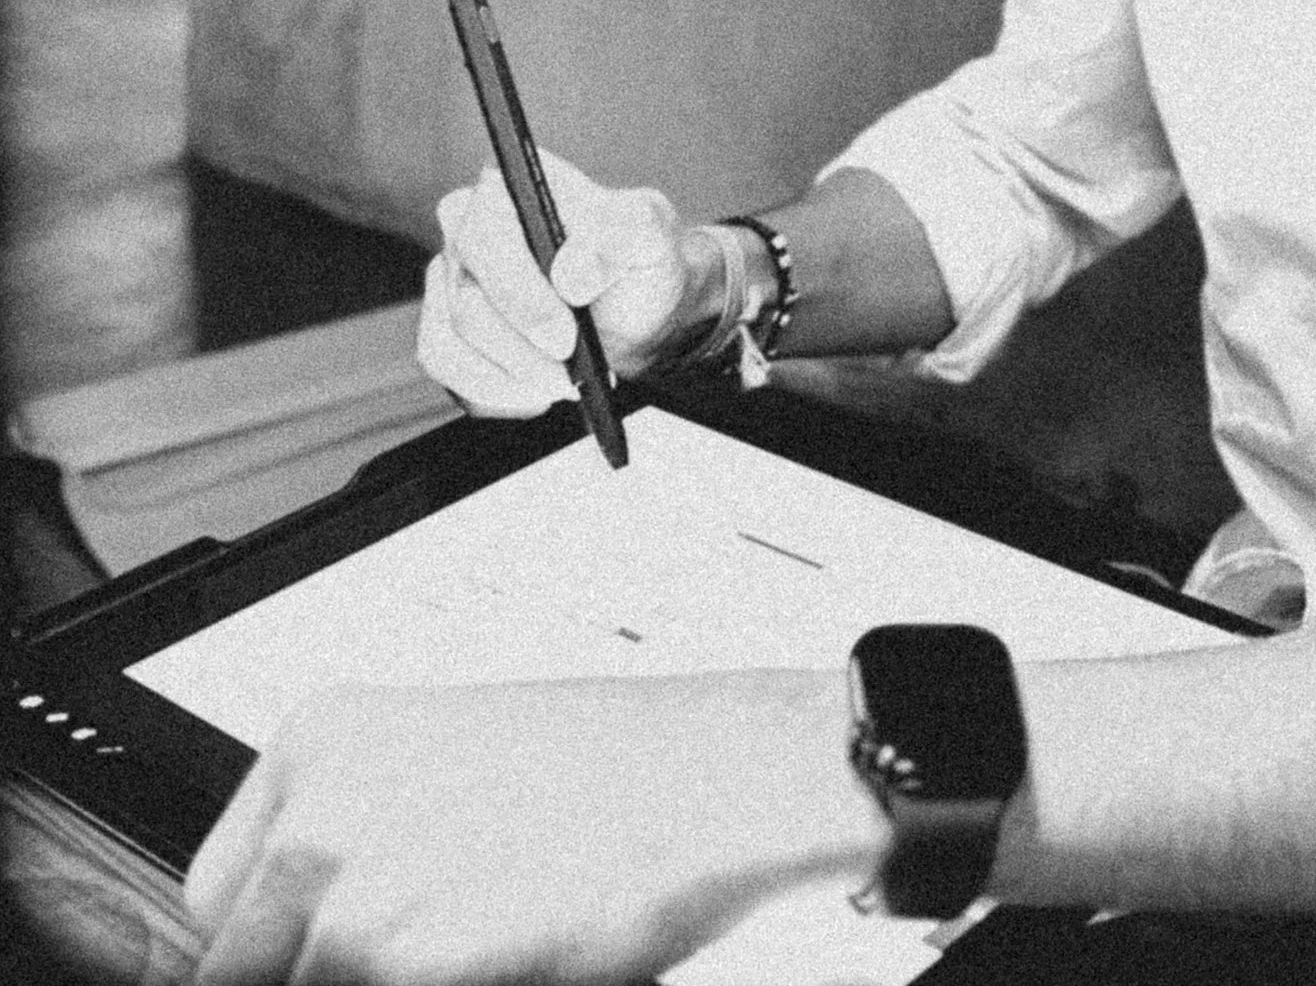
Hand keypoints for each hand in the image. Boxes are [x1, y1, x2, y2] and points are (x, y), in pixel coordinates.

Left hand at [185, 671, 881, 982]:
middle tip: (410, 953)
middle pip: (242, 965)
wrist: (716, 780)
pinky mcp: (400, 968)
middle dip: (311, 972)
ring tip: (476, 941)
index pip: (215, 896)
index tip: (294, 960)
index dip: (263, 947)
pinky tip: (498, 956)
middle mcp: (318, 811)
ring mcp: (351, 898)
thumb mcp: (453, 763)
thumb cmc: (617, 766)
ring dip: (380, 982)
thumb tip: (306, 924)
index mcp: (322, 738)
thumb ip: (361, 833)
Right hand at [419, 152, 717, 414]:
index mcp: (507, 187)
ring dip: (511, 377)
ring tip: (563, 382)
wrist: (638, 308)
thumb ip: (620, 237)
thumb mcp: (649, 235)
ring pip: (451, 344)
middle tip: (570, 373)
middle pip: (466, 302)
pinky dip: (495, 392)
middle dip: (522, 349)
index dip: (521, 296)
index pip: (486, 238)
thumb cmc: (637, 258)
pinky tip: (536, 390)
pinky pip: (448, 372)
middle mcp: (465, 229)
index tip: (565, 337)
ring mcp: (450, 281)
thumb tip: (573, 275)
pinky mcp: (445, 328)